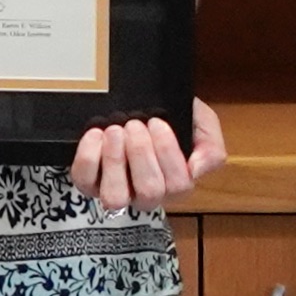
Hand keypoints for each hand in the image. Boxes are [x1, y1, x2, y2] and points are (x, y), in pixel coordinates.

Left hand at [69, 102, 221, 208]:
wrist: (137, 98)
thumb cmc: (170, 115)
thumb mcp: (200, 121)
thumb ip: (210, 145)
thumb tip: (197, 169)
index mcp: (176, 182)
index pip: (179, 185)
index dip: (168, 153)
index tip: (158, 122)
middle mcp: (147, 194)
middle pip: (149, 192)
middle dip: (141, 154)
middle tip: (135, 125)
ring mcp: (116, 191)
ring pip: (115, 197)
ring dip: (115, 161)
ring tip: (115, 131)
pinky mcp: (88, 182)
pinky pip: (85, 180)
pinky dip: (88, 156)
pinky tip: (96, 134)